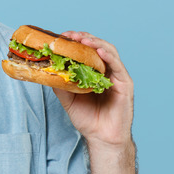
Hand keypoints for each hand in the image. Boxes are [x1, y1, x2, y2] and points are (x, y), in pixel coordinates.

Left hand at [52, 31, 133, 149]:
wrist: (101, 138)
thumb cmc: (88, 119)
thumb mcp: (68, 99)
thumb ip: (61, 85)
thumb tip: (48, 71)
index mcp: (94, 73)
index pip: (86, 51)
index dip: (76, 42)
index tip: (63, 36)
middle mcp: (106, 71)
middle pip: (97, 47)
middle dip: (84, 39)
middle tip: (70, 35)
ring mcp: (117, 76)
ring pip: (108, 52)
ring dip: (95, 43)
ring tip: (83, 40)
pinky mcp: (125, 84)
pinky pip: (118, 66)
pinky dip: (108, 57)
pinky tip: (99, 52)